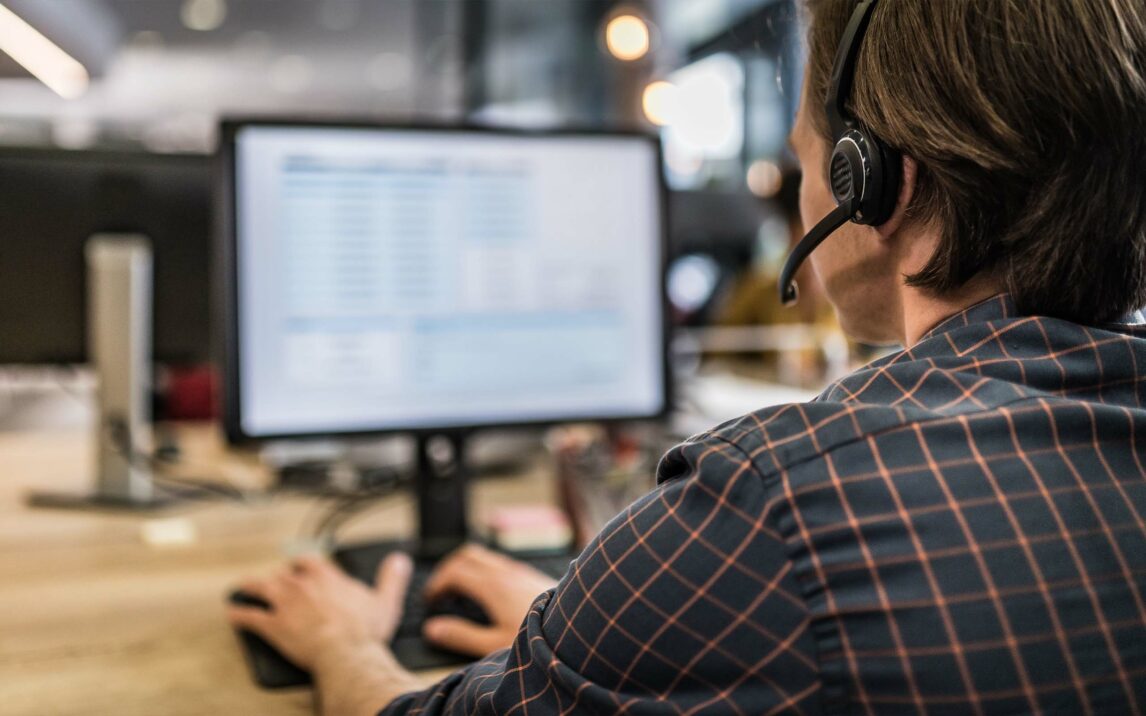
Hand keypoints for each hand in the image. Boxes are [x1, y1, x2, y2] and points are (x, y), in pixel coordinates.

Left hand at [226, 552, 412, 671]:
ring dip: (249, 587)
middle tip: (274, 581)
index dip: (302, 565)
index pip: (309, 562)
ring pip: (259, 587)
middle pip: (282, 573)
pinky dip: (238, 615)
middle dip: (277, 577)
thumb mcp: (386, 601)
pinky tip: (233, 614)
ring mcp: (284, 604)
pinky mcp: (272, 625)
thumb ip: (391, 578)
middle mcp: (302, 585)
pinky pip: (248, 616)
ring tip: (243, 587)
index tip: (300, 567)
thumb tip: (399, 560)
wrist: (345, 653)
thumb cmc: (365, 631)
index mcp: (328, 578)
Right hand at [422, 544, 558, 656]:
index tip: (430, 599)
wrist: (581, 627)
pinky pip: (500, 563)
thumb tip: (433, 629)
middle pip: (466, 554)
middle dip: (448, 569)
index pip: (454, 570)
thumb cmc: (542, 638)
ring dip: (467, 569)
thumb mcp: (495, 644)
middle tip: (440, 591)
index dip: (436, 582)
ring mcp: (520, 570)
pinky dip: (484, 571)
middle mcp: (506, 572)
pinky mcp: (532, 575)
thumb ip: (462, 635)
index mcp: (492, 585)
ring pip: (485, 556)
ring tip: (462, 595)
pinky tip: (490, 596)